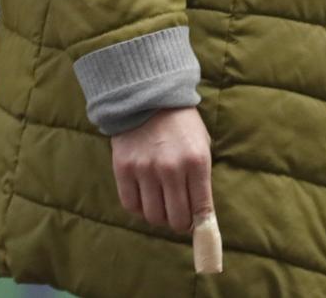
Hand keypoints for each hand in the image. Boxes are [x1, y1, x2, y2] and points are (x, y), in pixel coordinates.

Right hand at [111, 106, 213, 232]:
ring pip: (154, 216)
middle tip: (179, 216)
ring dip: (159, 217)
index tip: (199, 229)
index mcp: (197, 161)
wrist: (148, 97)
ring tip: (161, 205)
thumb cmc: (181, 124)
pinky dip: (139, 208)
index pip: (201, 209)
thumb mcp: (201, 145)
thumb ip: (201, 178)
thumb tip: (200, 214)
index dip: (201, 225)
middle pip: (176, 219)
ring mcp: (145, 169)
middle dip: (180, 223)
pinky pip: (131, 205)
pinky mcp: (123, 169)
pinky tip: (144, 197)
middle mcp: (171, 168)